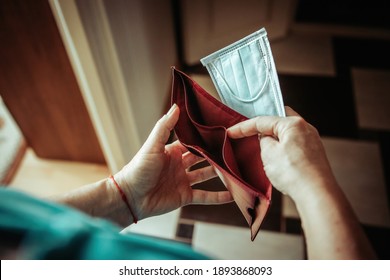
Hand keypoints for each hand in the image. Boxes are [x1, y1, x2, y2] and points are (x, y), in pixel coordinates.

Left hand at [114, 104, 232, 221]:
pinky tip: (232, 195)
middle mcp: (179, 165)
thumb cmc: (138, 169)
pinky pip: (205, 196)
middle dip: (215, 154)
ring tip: (235, 168)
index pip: (192, 142)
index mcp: (171, 151)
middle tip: (232, 149)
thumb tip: (176, 107)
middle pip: (202, 157)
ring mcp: (183, 181)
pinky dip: (218, 197)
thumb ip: (164, 127)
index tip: (220, 132)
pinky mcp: (185, 197)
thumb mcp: (152, 145)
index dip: (204, 138)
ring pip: (206, 175)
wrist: (131, 197)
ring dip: (219, 173)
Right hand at [227, 107, 336, 200]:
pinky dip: (282, 148)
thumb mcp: (268, 153)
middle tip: (248, 134)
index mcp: (293, 123)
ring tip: (261, 148)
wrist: (316, 194)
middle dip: (262, 128)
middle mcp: (306, 128)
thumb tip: (265, 138)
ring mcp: (312, 142)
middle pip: (278, 121)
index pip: (263, 120)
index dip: (244, 127)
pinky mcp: (313, 155)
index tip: (232, 132)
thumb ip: (263, 140)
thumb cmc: (294, 173)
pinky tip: (276, 159)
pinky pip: (294, 145)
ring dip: (273, 139)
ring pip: (287, 134)